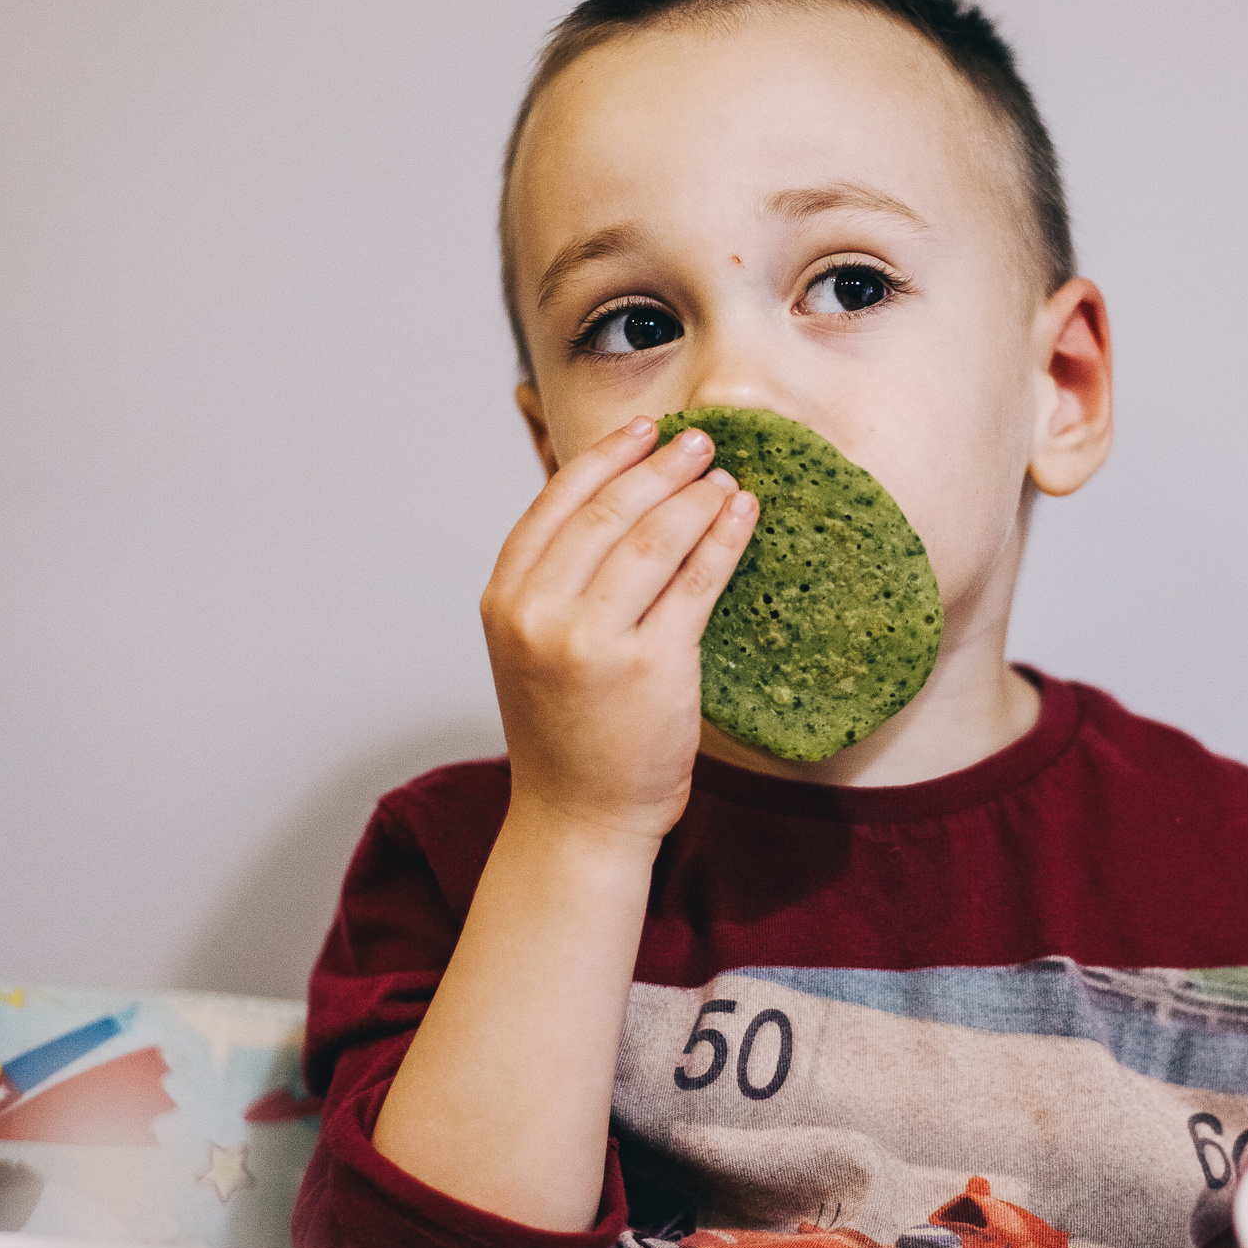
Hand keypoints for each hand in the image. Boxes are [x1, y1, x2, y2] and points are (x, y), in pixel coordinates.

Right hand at [481, 415, 757, 843]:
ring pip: (655, 538)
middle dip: (661, 466)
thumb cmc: (565, 729)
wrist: (578, 816)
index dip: (607, 456)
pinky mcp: (652, 666)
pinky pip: (697, 582)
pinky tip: (742, 515)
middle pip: (610, 510)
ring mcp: (593, 639)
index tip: (646, 431)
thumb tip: (617, 496)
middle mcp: (540, 613)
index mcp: (505, 599)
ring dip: (697, 496)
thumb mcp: (532, 643)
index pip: (557, 501)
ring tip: (724, 477)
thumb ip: (557, 577)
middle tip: (702, 442)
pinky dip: (724, 539)